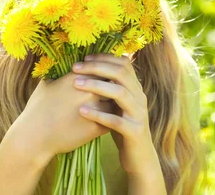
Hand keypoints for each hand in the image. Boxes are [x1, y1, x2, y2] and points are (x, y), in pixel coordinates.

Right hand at [17, 70, 117, 161]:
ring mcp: (94, 110)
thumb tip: (61, 65)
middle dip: (113, 87)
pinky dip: (112, 119)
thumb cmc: (37, 109)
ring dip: (115, 104)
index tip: (104, 77)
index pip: (100, 69)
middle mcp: (88, 91)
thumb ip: (58, 73)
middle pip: (111, 84)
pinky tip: (110, 120)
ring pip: (115, 103)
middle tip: (114, 91)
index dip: (103, 73)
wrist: (34, 136)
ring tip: (115, 106)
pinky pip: (112, 120)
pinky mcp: (96, 128)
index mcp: (76, 78)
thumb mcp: (45, 84)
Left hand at [71, 53, 159, 177]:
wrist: (139, 156)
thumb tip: (89, 68)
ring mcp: (139, 114)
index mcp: (135, 88)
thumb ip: (110, 87)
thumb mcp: (116, 104)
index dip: (104, 58)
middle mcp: (140, 97)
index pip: (123, 64)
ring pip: (120, 93)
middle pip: (120, 73)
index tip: (84, 58)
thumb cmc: (121, 126)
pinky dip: (98, 114)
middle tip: (75, 68)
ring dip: (96, 86)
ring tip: (76, 84)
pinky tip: (82, 111)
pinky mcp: (135, 132)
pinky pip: (116, 121)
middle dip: (96, 68)